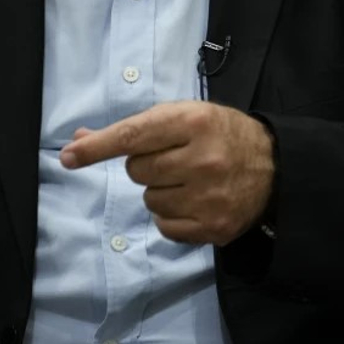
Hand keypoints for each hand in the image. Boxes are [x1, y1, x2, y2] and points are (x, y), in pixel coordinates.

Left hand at [59, 101, 273, 246]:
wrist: (275, 167)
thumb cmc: (222, 135)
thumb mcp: (185, 116)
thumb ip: (135, 128)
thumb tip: (78, 141)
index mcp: (195, 123)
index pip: (134, 136)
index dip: (97, 147)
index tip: (68, 157)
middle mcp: (203, 160)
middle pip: (137, 171)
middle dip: (146, 166)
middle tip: (175, 160)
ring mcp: (209, 197)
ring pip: (149, 200)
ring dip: (159, 192)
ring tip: (189, 182)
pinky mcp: (213, 227)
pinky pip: (164, 226)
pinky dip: (171, 216)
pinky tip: (194, 202)